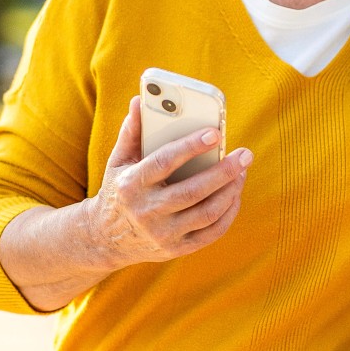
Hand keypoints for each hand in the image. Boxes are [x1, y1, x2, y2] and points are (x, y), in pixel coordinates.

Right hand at [88, 97, 251, 268]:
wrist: (105, 240)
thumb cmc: (118, 191)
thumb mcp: (118, 162)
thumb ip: (131, 132)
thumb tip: (139, 100)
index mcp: (131, 185)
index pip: (164, 162)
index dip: (190, 147)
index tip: (215, 133)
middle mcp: (146, 212)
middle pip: (192, 191)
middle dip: (223, 171)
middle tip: (244, 154)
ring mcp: (162, 234)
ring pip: (206, 213)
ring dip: (230, 191)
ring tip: (242, 170)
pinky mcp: (176, 249)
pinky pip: (211, 233)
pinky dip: (228, 213)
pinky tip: (235, 194)